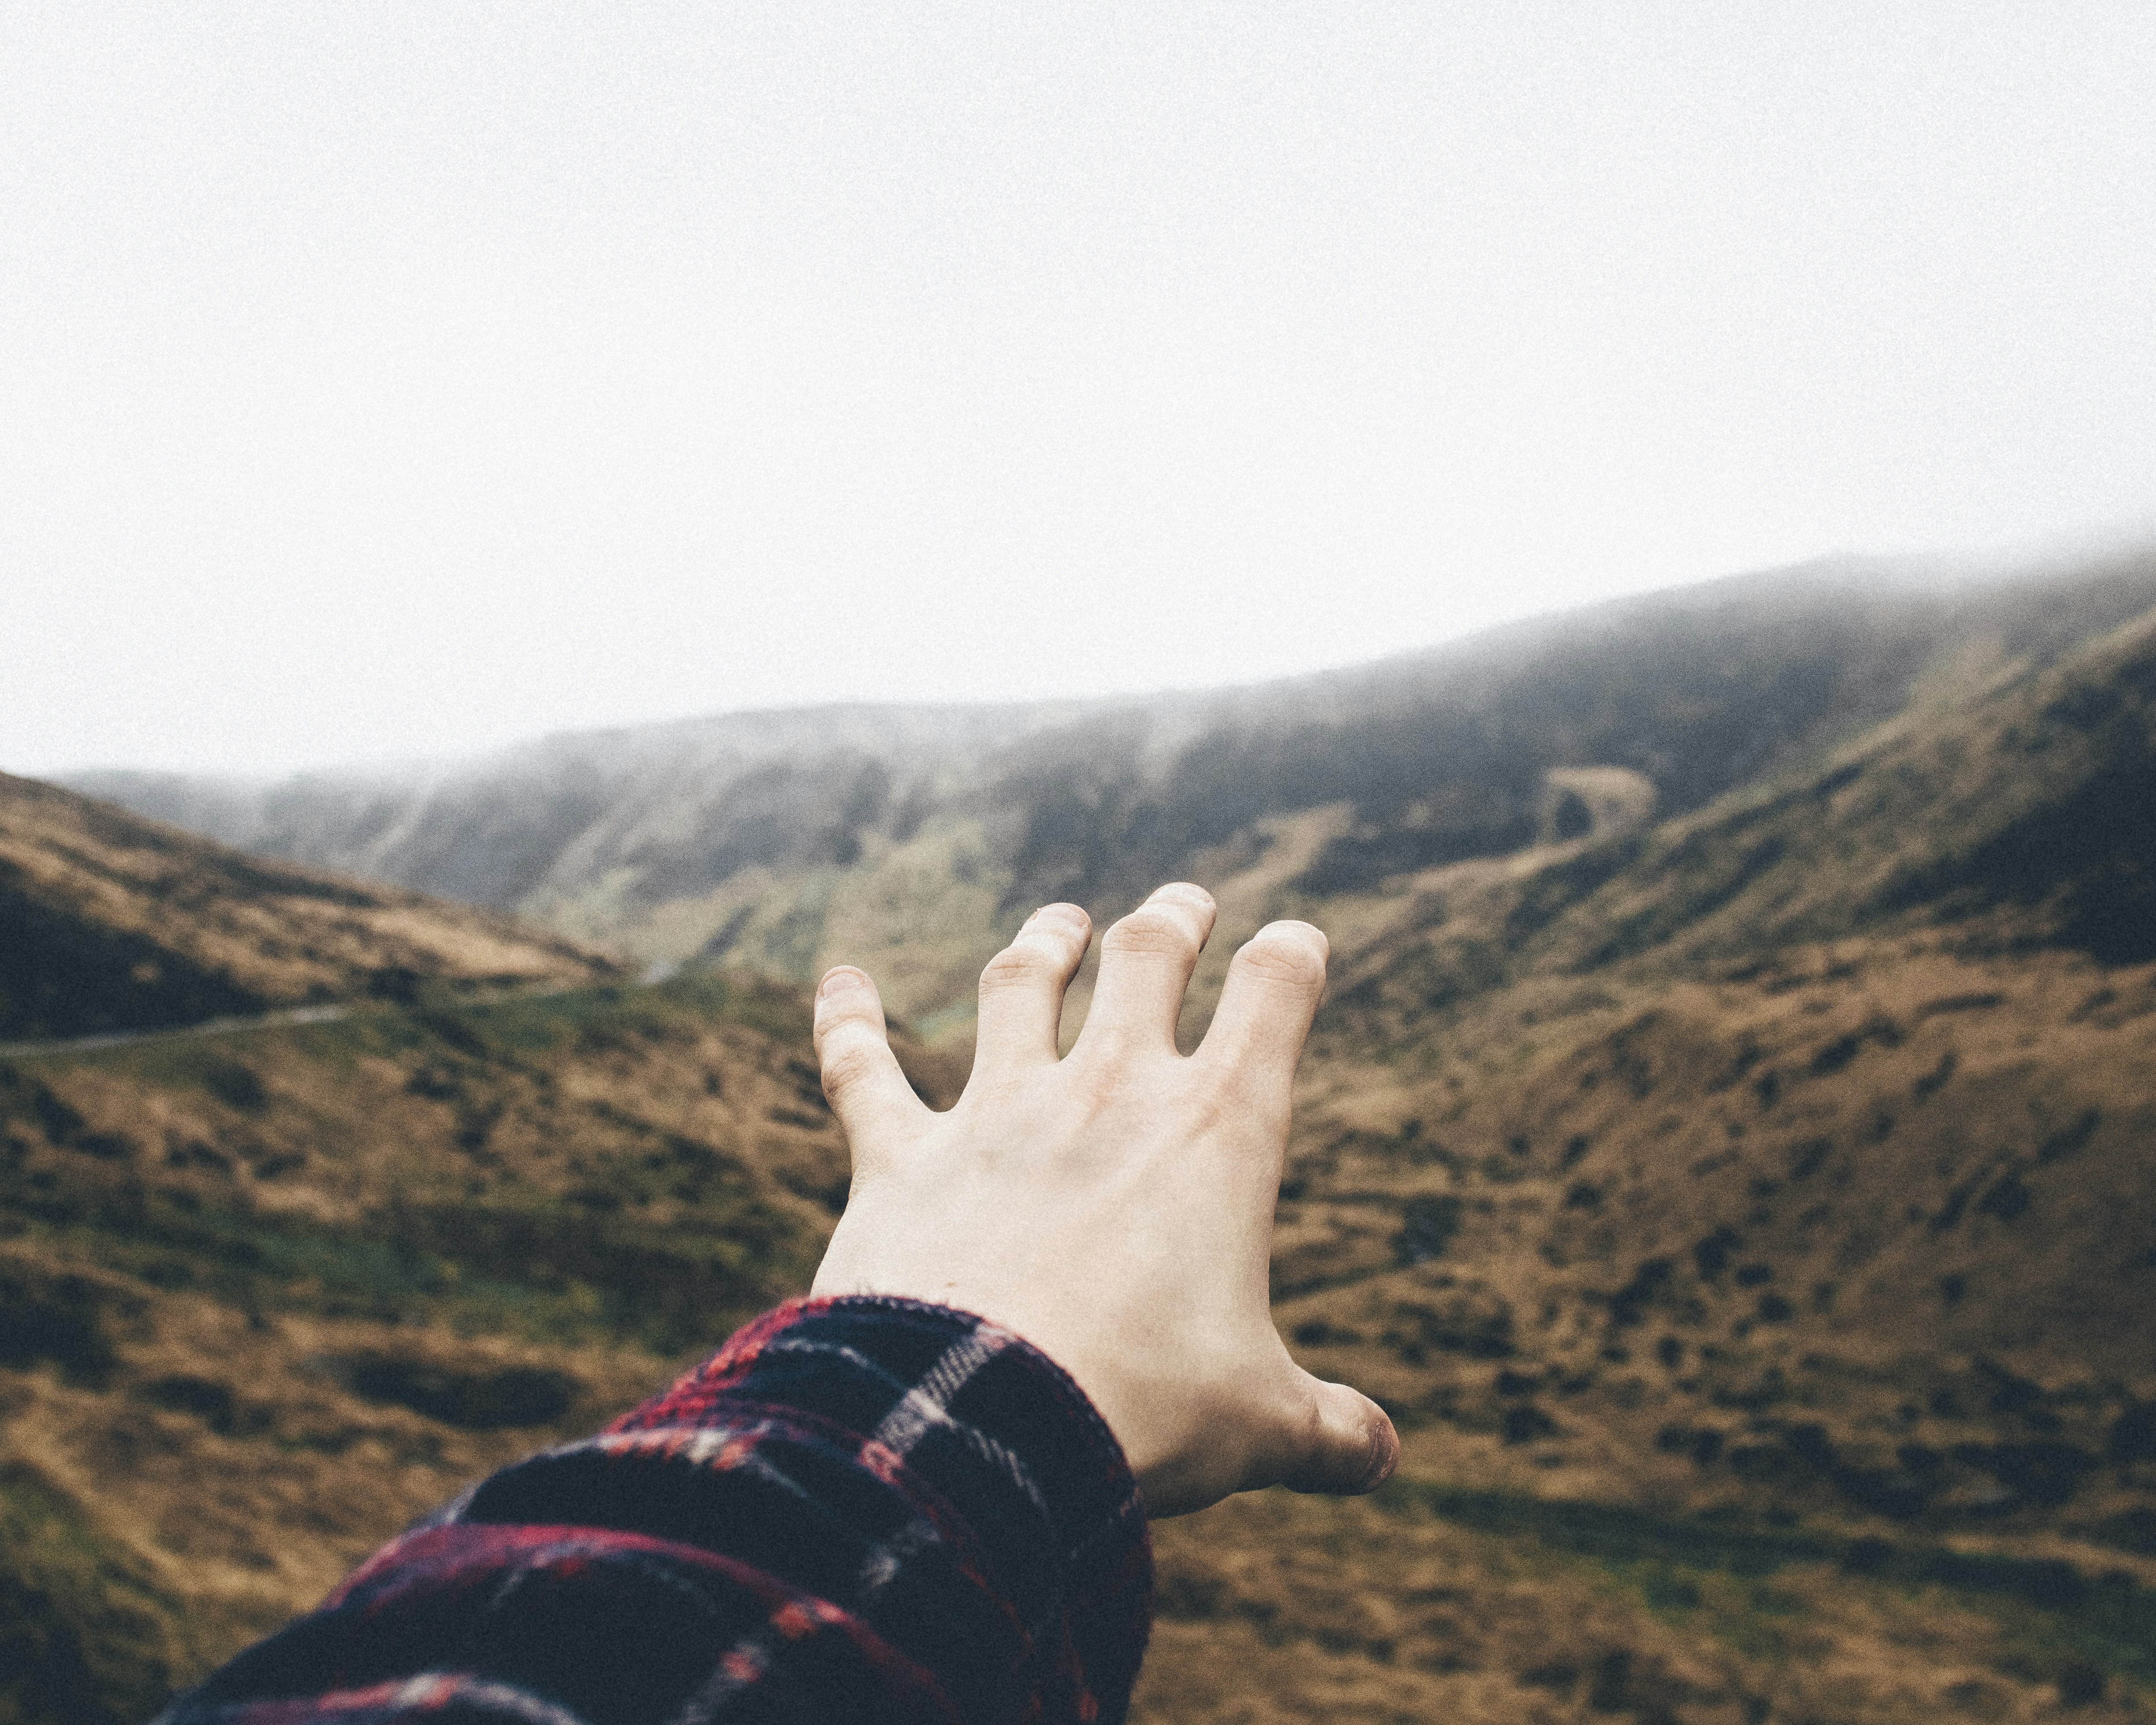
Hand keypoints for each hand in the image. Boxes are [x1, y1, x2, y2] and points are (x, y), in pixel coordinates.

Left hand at [808, 882, 1397, 1517]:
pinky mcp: (899, 1156)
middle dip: (1172, 921)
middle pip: (1147, 959)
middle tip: (1185, 904)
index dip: (1293, 957)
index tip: (1298, 942)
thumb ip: (1326, 1430)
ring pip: (1018, 986)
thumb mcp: (1260, 1425)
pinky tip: (839, 983)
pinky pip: (862, 1067)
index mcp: (1219, 1131)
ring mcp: (996, 1114)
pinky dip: (846, 1021)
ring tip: (1061, 923)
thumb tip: (1381, 1457)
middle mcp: (1108, 1093)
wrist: (977, 1427)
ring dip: (1043, 945)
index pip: (1277, 996)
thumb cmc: (1141, 1413)